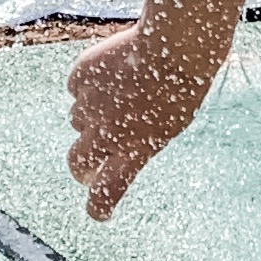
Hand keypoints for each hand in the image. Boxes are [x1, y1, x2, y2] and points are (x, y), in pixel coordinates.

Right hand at [67, 23, 224, 219]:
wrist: (174, 46)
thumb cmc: (183, 84)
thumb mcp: (171, 123)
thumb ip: (142, 139)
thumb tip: (119, 143)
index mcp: (136, 149)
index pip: (108, 191)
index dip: (99, 206)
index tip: (98, 213)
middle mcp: (107, 133)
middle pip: (78, 163)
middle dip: (81, 167)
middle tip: (88, 165)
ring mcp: (90, 106)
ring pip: (77, 120)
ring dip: (91, 117)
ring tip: (119, 95)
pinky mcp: (81, 78)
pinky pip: (76, 88)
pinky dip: (87, 86)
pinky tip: (110, 72)